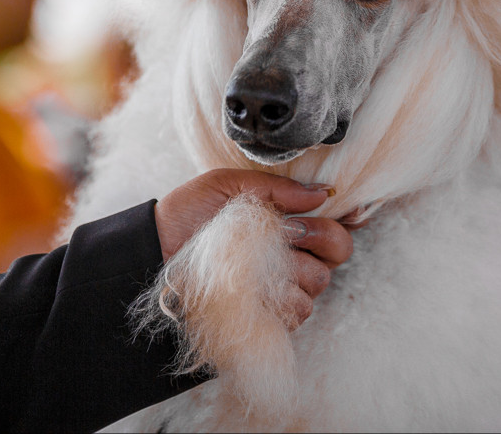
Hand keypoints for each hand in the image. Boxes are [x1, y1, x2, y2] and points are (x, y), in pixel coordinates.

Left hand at [153, 169, 355, 328]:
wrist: (154, 253)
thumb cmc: (187, 215)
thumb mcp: (227, 185)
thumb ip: (276, 188)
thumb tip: (321, 192)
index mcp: (288, 221)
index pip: (337, 222)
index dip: (346, 217)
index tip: (331, 211)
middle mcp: (293, 254)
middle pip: (339, 250)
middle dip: (321, 237)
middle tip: (289, 230)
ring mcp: (284, 286)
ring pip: (320, 280)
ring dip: (294, 267)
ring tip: (260, 260)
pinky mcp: (271, 315)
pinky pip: (299, 310)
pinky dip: (281, 297)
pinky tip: (256, 287)